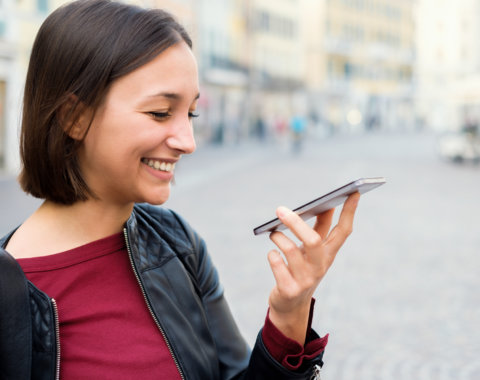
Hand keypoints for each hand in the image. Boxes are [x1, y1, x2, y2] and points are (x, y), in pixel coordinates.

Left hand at [267, 192, 359, 343]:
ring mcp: (305, 280)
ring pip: (290, 251)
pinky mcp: (289, 289)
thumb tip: (326, 204)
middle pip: (313, 241)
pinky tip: (272, 254)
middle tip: (280, 210)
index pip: (343, 232)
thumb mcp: (312, 251)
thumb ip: (319, 229)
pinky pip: (277, 264)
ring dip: (278, 238)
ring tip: (273, 233)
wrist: (290, 305)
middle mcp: (320, 267)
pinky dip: (272, 255)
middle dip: (296, 223)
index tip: (354, 192)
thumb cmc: (301, 269)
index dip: (349, 212)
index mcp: (329, 255)